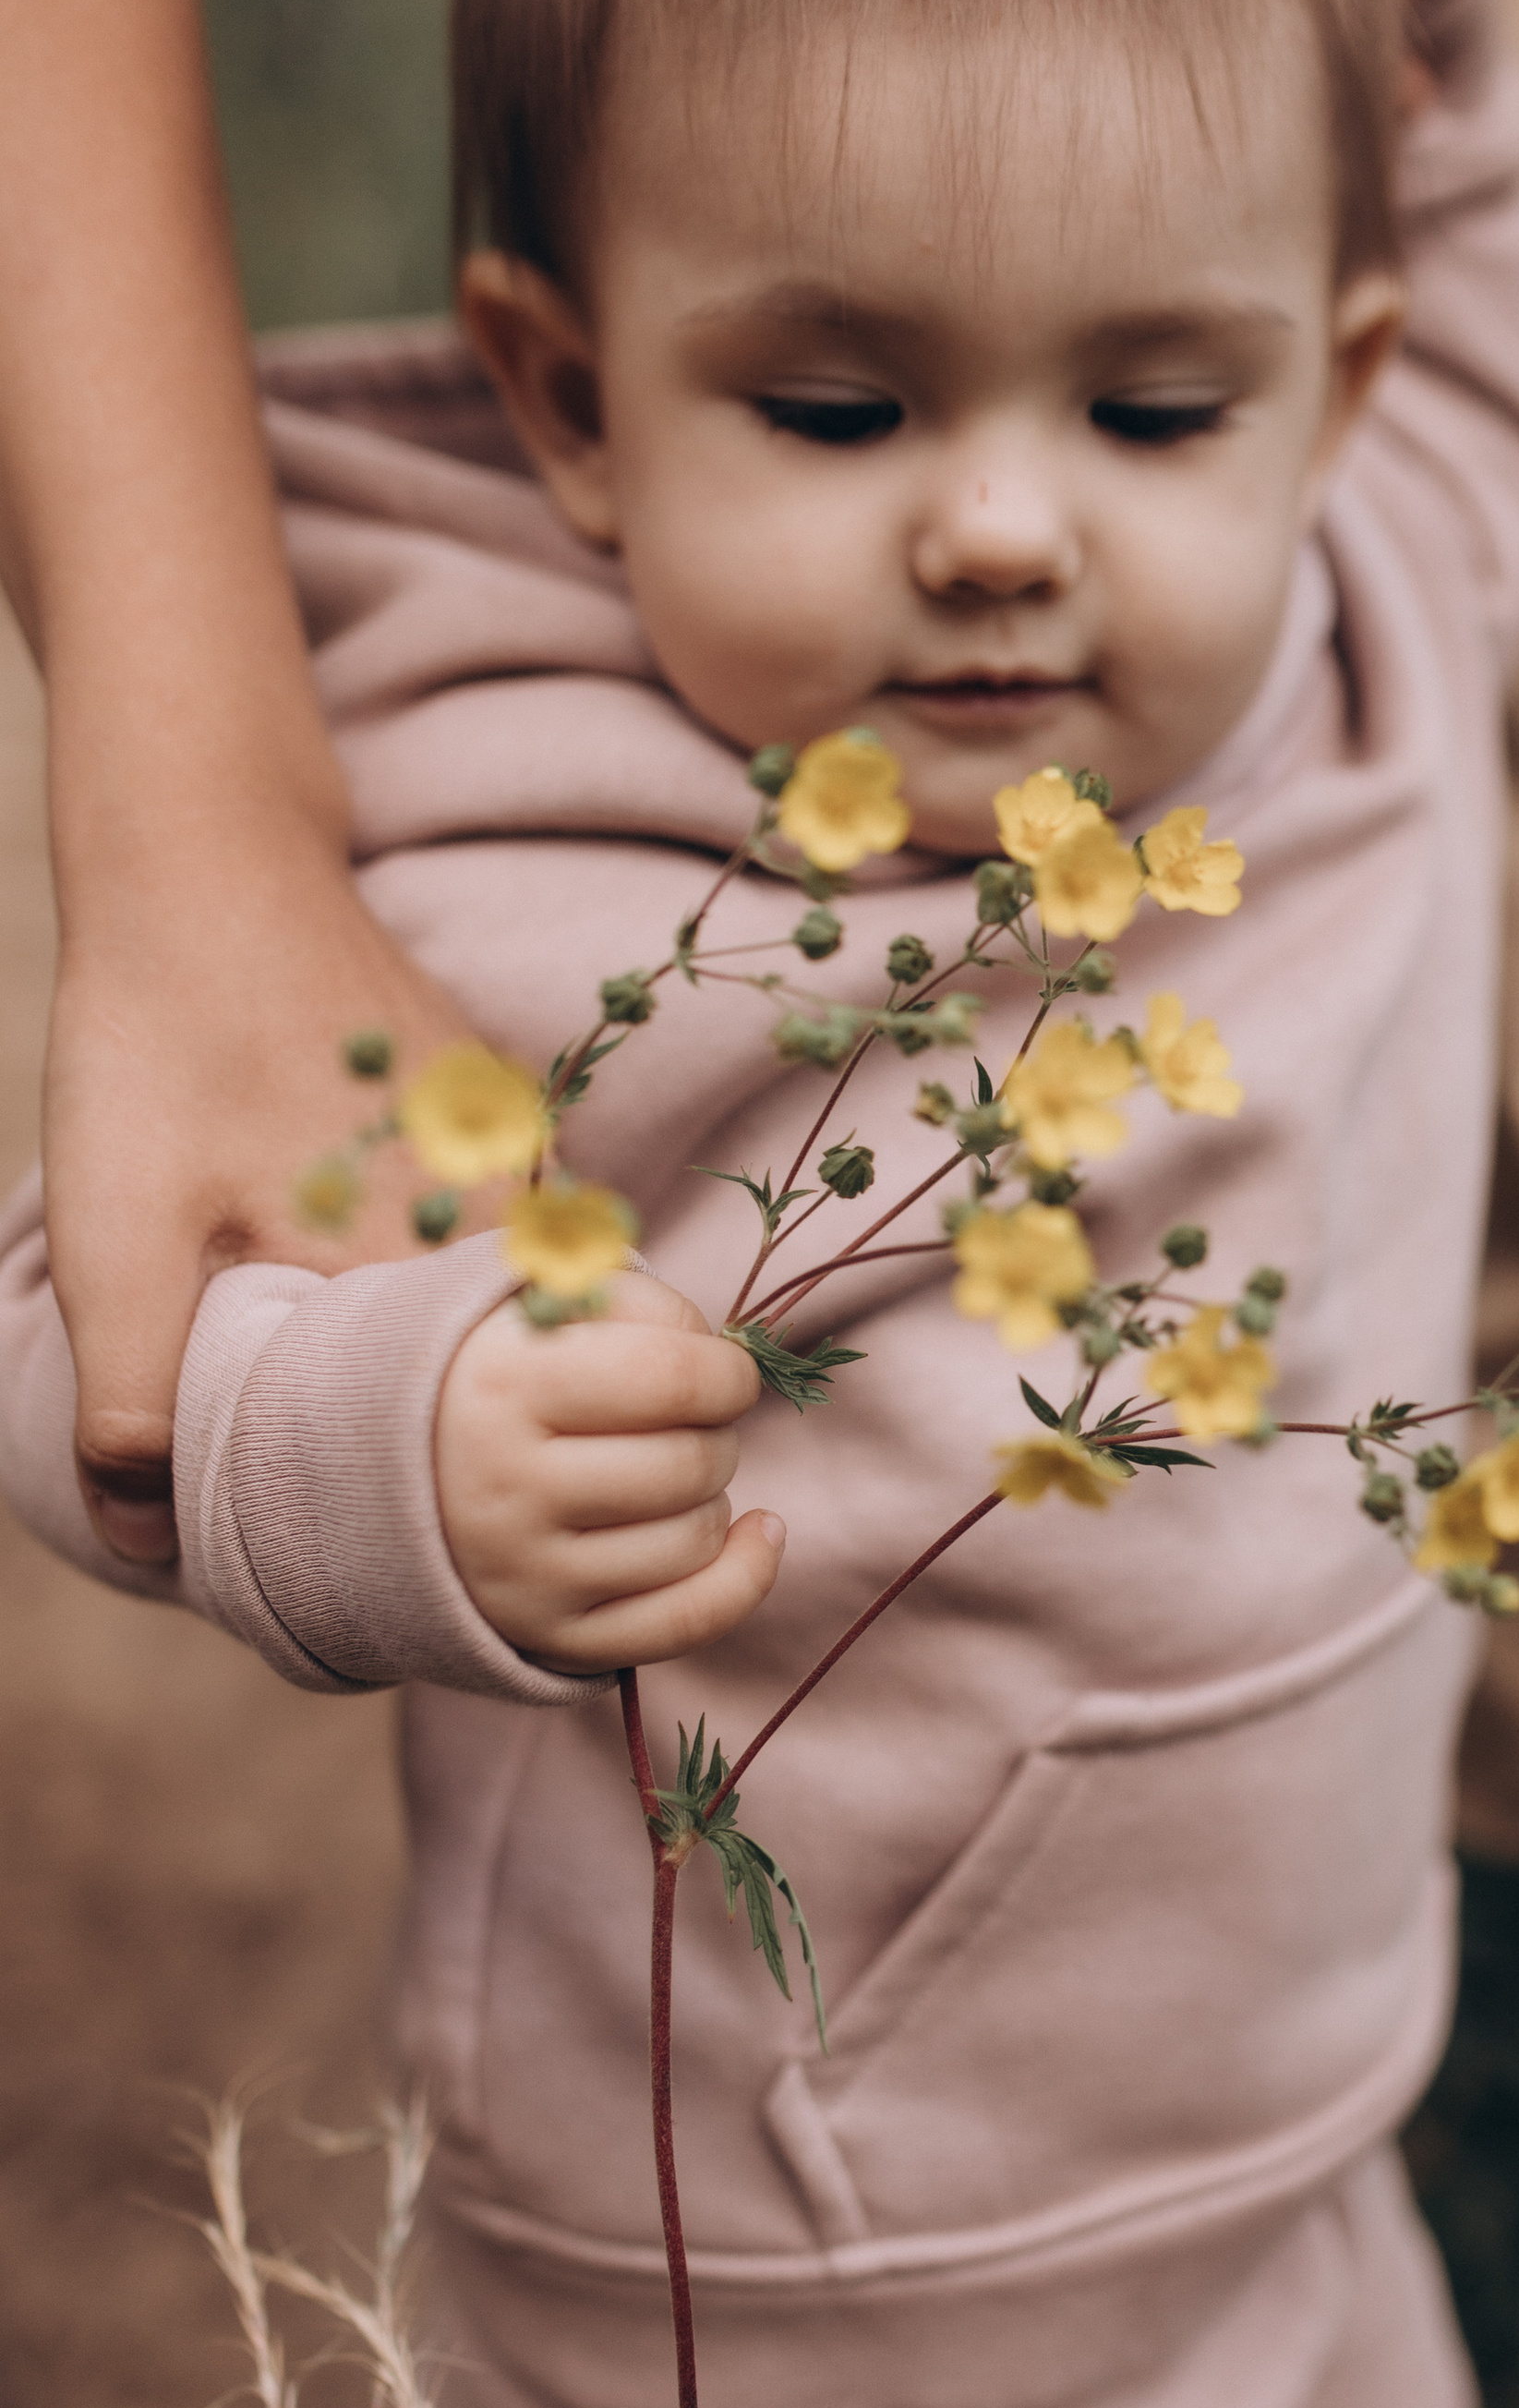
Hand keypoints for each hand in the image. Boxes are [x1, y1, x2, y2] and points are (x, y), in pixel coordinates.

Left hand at [43, 809, 470, 1562]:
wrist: (208, 860)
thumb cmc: (160, 1044)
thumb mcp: (116, 1234)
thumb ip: (138, 1393)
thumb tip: (149, 1541)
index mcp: (425, 1266)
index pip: (466, 1437)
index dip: (410, 1508)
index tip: (353, 1547)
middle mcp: (504, 1216)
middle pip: (490, 1379)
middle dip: (425, 1443)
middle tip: (339, 1487)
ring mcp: (513, 1156)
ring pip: (493, 1305)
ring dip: (431, 1356)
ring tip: (347, 1389)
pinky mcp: (497, 1111)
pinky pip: (492, 1232)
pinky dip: (434, 1274)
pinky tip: (360, 1272)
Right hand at [435, 1269, 785, 1672]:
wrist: (387, 1474)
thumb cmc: (501, 1373)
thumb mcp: (544, 1306)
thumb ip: (640, 1307)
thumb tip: (727, 1363)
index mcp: (503, 1385)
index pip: (673, 1378)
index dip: (727, 1372)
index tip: (724, 1371)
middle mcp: (506, 1489)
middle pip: (691, 1463)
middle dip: (714, 1432)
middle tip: (682, 1420)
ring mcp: (526, 1576)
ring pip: (695, 1538)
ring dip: (710, 1496)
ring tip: (664, 1470)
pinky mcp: (549, 1637)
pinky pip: (686, 1622)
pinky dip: (744, 1576)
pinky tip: (762, 1531)